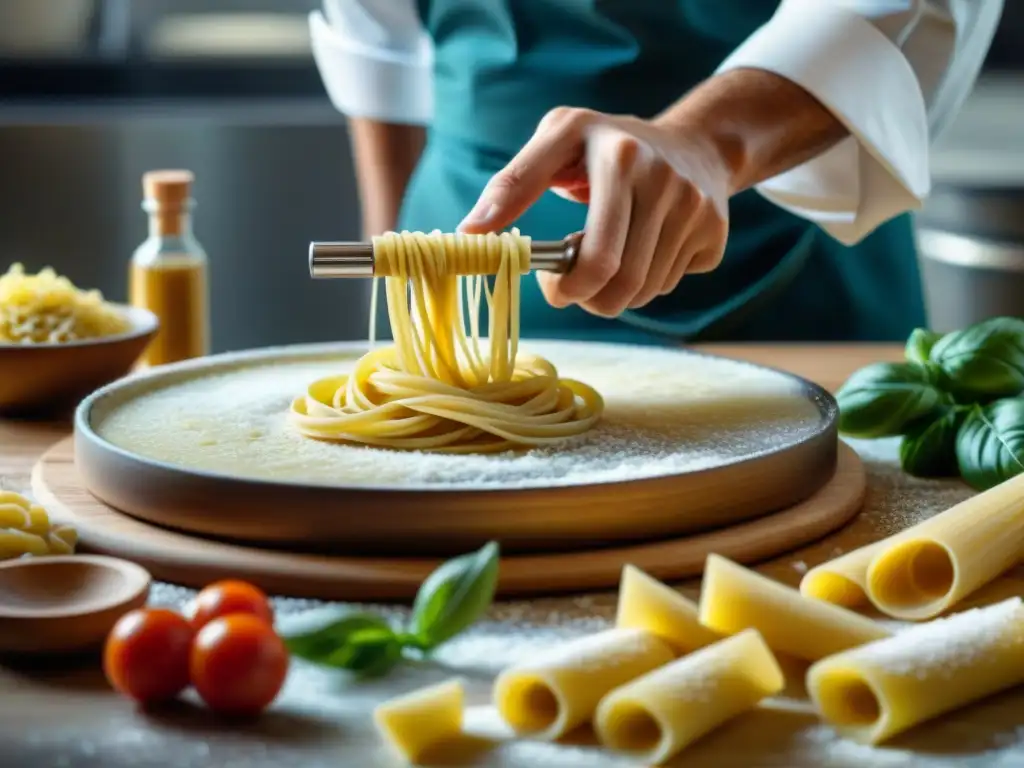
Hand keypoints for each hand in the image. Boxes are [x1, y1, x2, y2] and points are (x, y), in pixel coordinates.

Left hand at [458, 108, 731, 316]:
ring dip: (616, 291)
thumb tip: (469, 235)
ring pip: (645, 291)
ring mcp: (697, 210)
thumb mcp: (556, 139)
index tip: (551, 287)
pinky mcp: (716, 233)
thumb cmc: (604, 144)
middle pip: (621, 285)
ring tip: (607, 257)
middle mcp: (665, 181)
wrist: (695, 142)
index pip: (596, 256)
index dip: (567, 287)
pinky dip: (650, 280)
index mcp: (620, 157)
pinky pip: (671, 284)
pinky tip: (645, 248)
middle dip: (588, 298)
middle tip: (571, 287)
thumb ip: (511, 185)